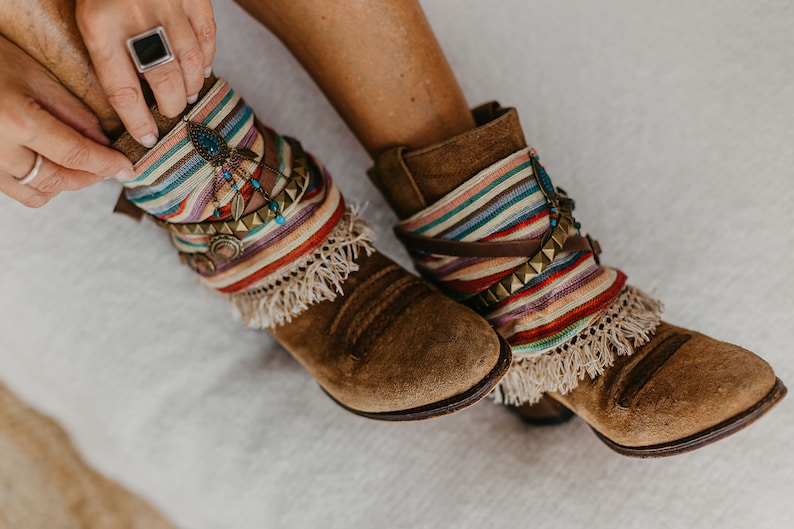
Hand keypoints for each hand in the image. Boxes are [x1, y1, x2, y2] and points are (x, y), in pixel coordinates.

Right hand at [0, 36, 133, 207]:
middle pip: (58, 180)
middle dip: (91, 176)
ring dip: (67, 184)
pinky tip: (52, 165)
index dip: (106, 164)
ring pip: (38, 193)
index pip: (74, 154)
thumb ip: (73, 113)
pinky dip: (41, 185)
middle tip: (110, 166)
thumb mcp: (35, 76)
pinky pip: (18, 191)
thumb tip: (105, 143)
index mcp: (16, 121)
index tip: (126, 168)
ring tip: (82, 165)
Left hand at [76, 0, 215, 147]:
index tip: (145, 139)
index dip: (137, 121)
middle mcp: (137, 18)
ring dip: (190, 86)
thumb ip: (103, 45)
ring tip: (186, 97)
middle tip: (169, 118)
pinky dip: (208, 57)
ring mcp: (170, 5)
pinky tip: (203, 69)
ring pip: (191, 63)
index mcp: (99, 23)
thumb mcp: (86, 11)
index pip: (123, 90)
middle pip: (163, 82)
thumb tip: (128, 92)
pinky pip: (207, 35)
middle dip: (169, 108)